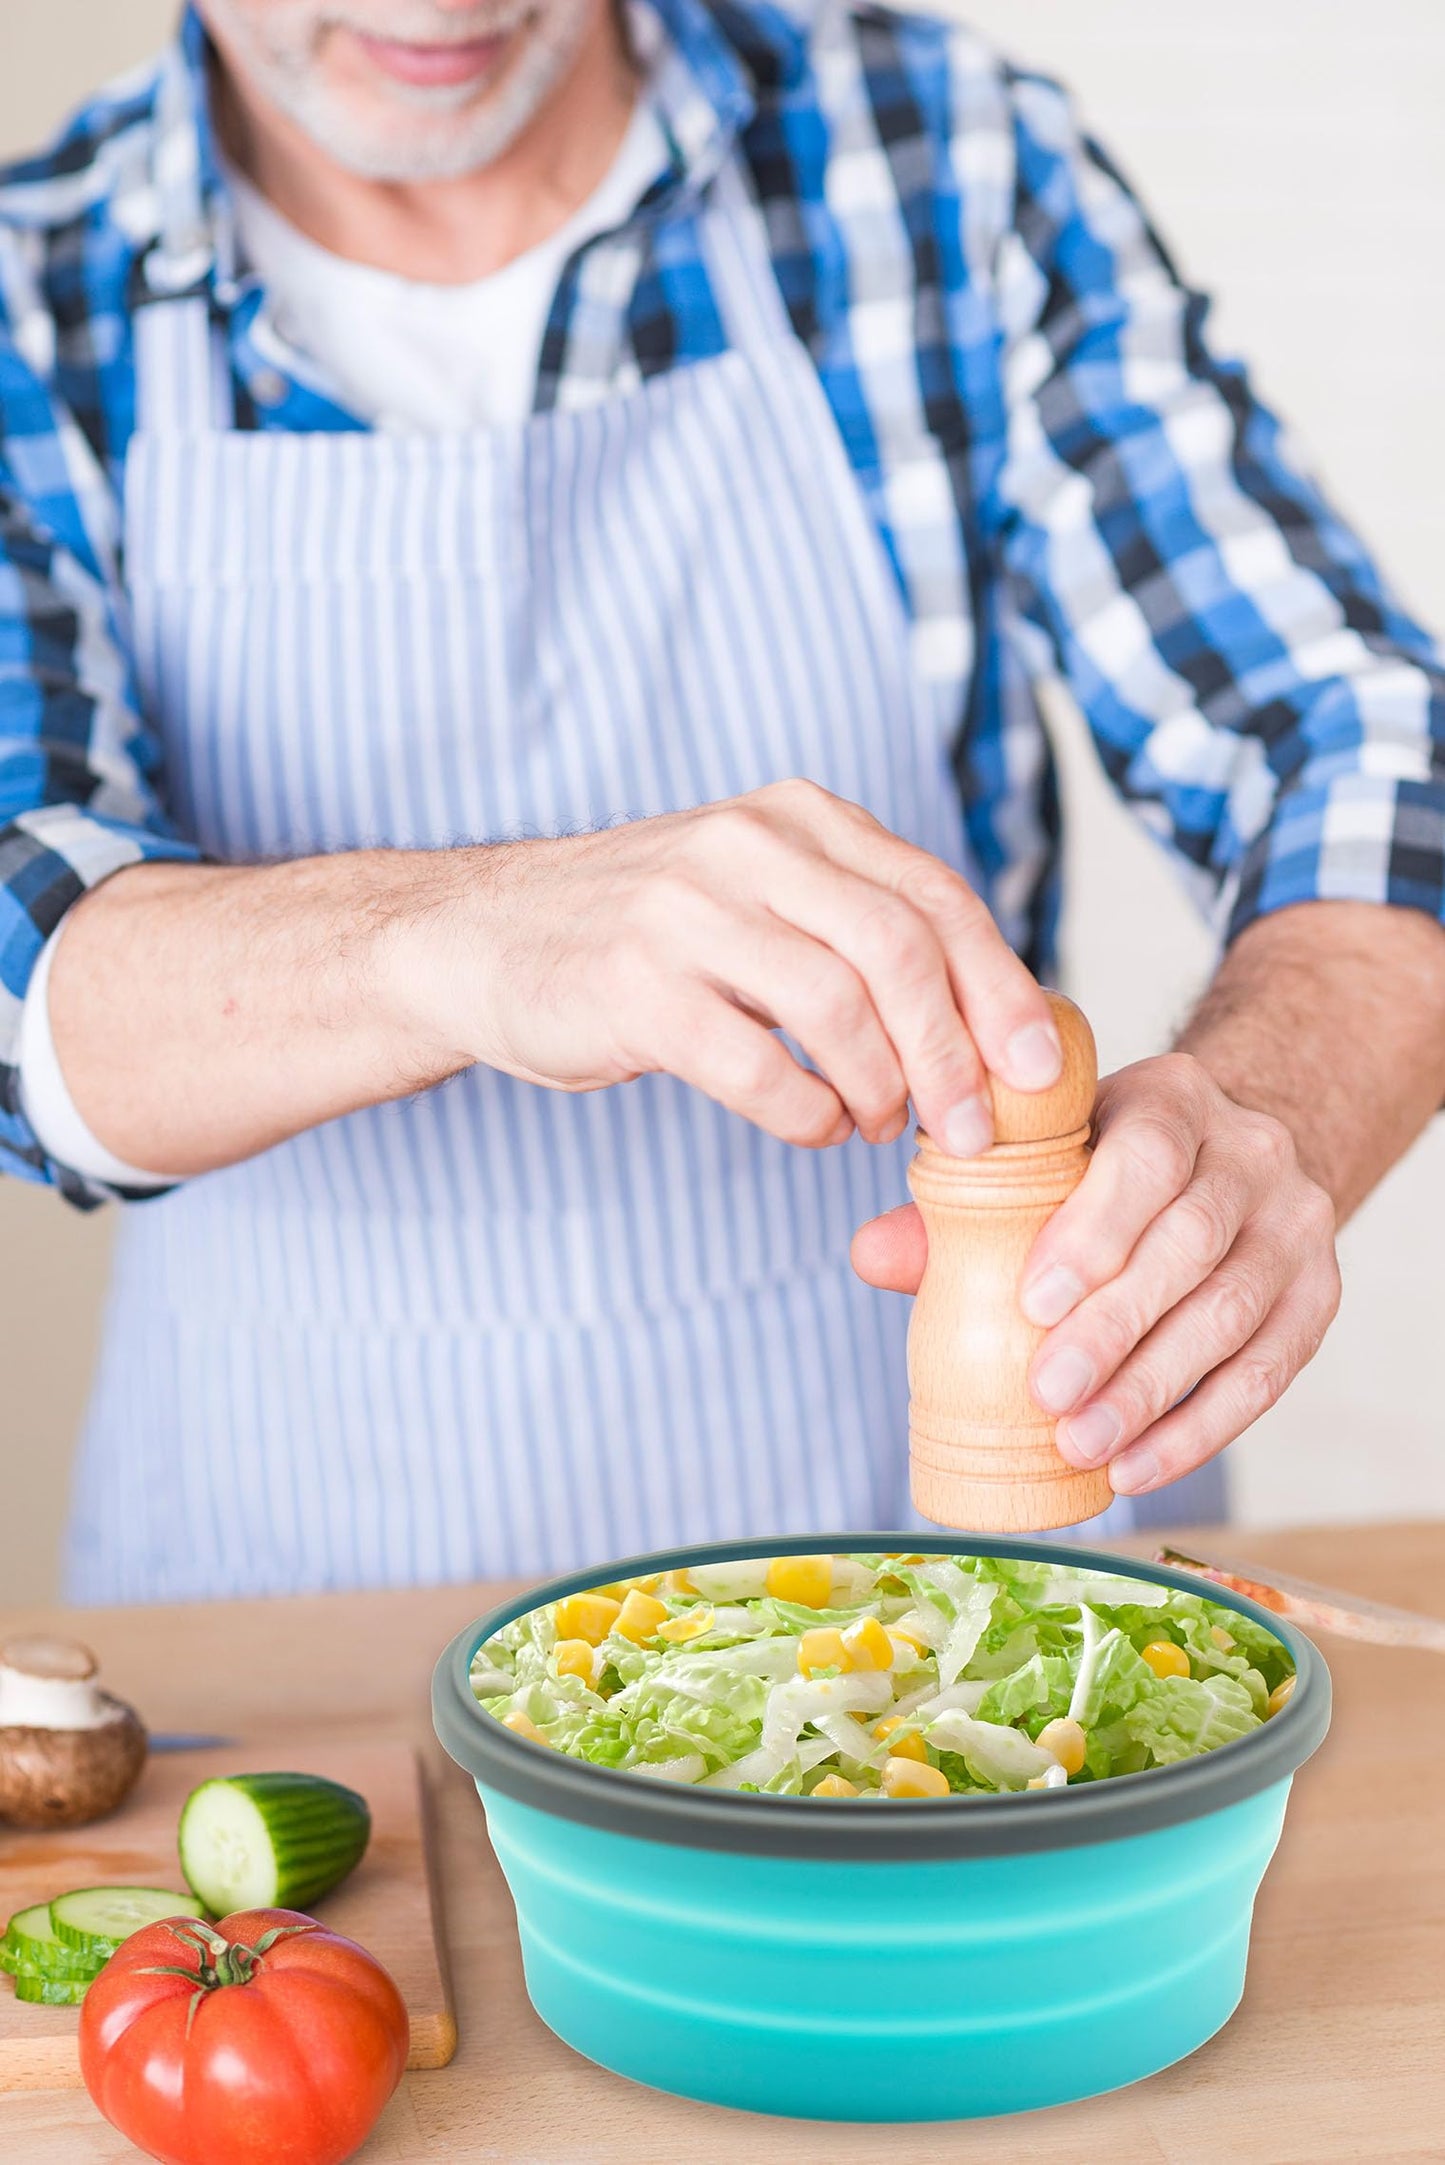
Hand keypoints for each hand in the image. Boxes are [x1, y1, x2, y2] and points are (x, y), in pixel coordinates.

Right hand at [399, 780, 1062, 1151]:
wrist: (479, 939)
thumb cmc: (642, 932)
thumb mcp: (754, 887)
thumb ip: (853, 922)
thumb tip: (985, 1018)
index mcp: (794, 818)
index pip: (935, 897)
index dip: (1000, 989)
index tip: (1035, 1067)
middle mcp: (745, 847)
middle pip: (901, 952)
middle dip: (956, 1055)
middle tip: (971, 1129)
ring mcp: (685, 913)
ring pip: (839, 1009)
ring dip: (882, 1089)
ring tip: (877, 1123)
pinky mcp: (636, 989)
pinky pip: (759, 1069)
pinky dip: (807, 1116)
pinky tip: (813, 1127)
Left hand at [851, 1053, 1340, 1495]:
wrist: (1229, 1155)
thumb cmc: (1109, 1165)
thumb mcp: (1046, 1155)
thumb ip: (964, 1203)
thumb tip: (871, 1256)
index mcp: (1173, 1099)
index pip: (1147, 1158)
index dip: (1094, 1231)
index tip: (1032, 1299)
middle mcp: (1250, 1153)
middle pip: (1191, 1244)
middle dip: (1116, 1327)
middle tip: (1047, 1393)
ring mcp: (1296, 1224)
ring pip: (1232, 1313)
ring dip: (1153, 1390)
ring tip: (1082, 1443)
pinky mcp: (1318, 1296)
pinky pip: (1268, 1372)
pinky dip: (1200, 1428)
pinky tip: (1138, 1466)